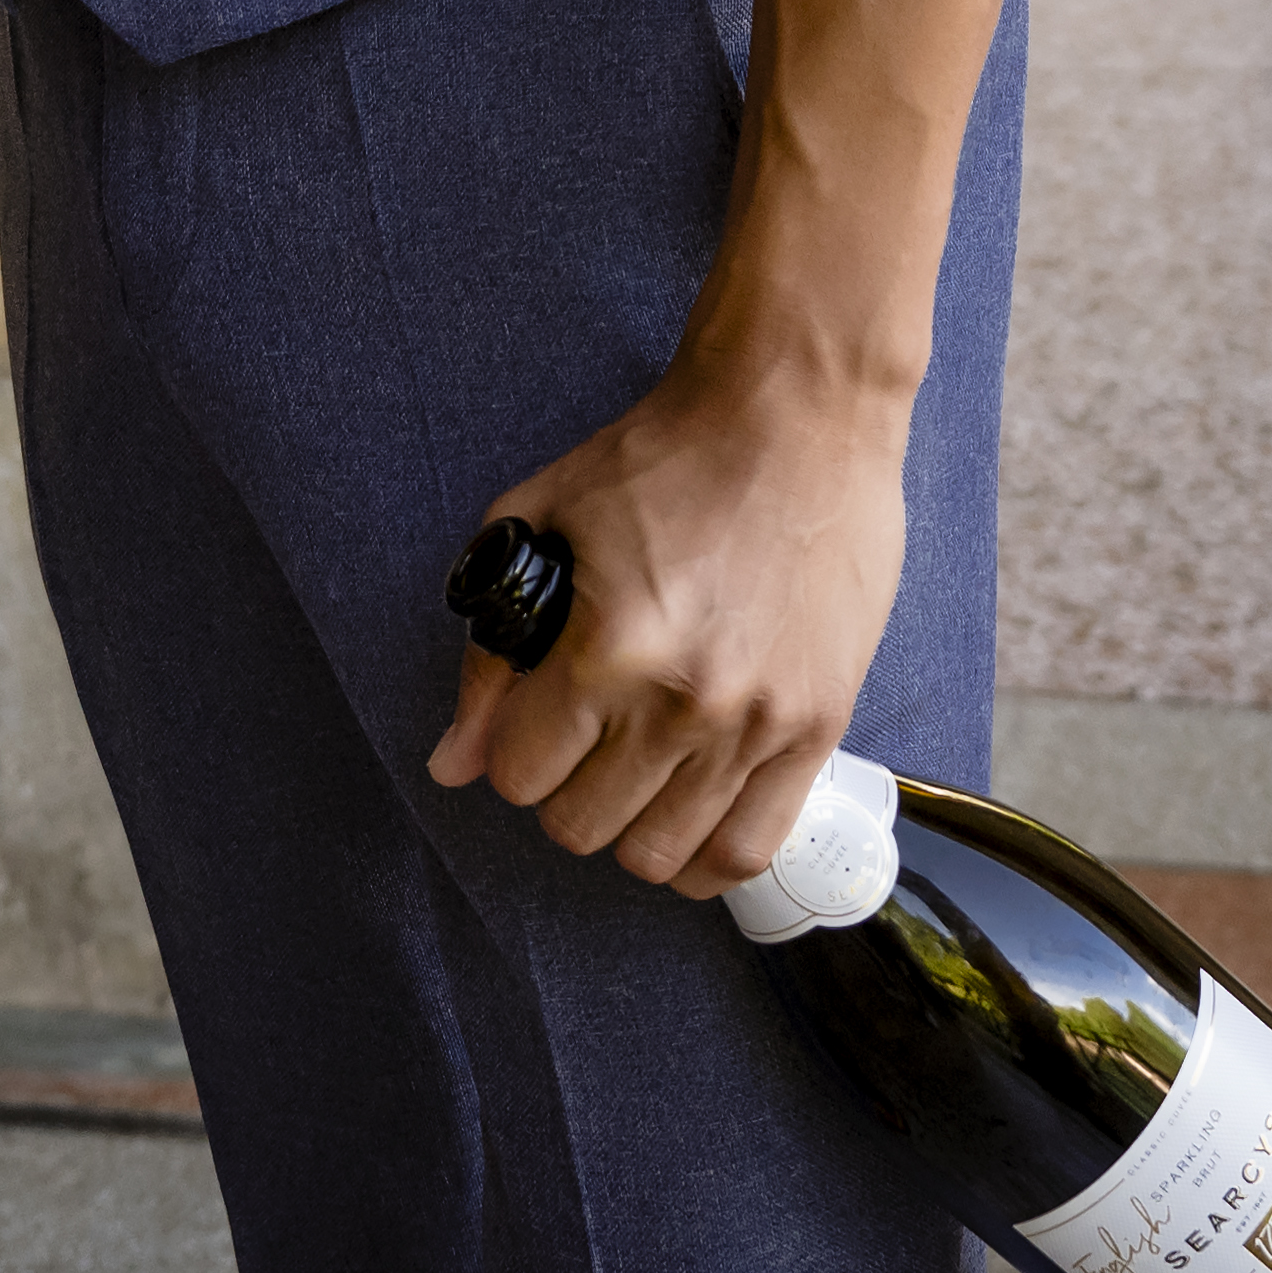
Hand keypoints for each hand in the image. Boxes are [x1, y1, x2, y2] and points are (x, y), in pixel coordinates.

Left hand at [423, 356, 913, 899]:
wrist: (797, 415)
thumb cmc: (666, 457)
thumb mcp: (542, 525)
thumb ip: (489, 655)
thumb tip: (453, 763)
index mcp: (607, 649)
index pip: (519, 776)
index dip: (510, 752)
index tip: (530, 722)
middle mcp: (684, 702)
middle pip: (581, 826)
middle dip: (561, 790)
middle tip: (579, 742)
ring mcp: (758, 723)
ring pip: (659, 855)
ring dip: (628, 827)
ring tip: (632, 777)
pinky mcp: (818, 727)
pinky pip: (749, 850)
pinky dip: (703, 858)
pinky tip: (686, 821)